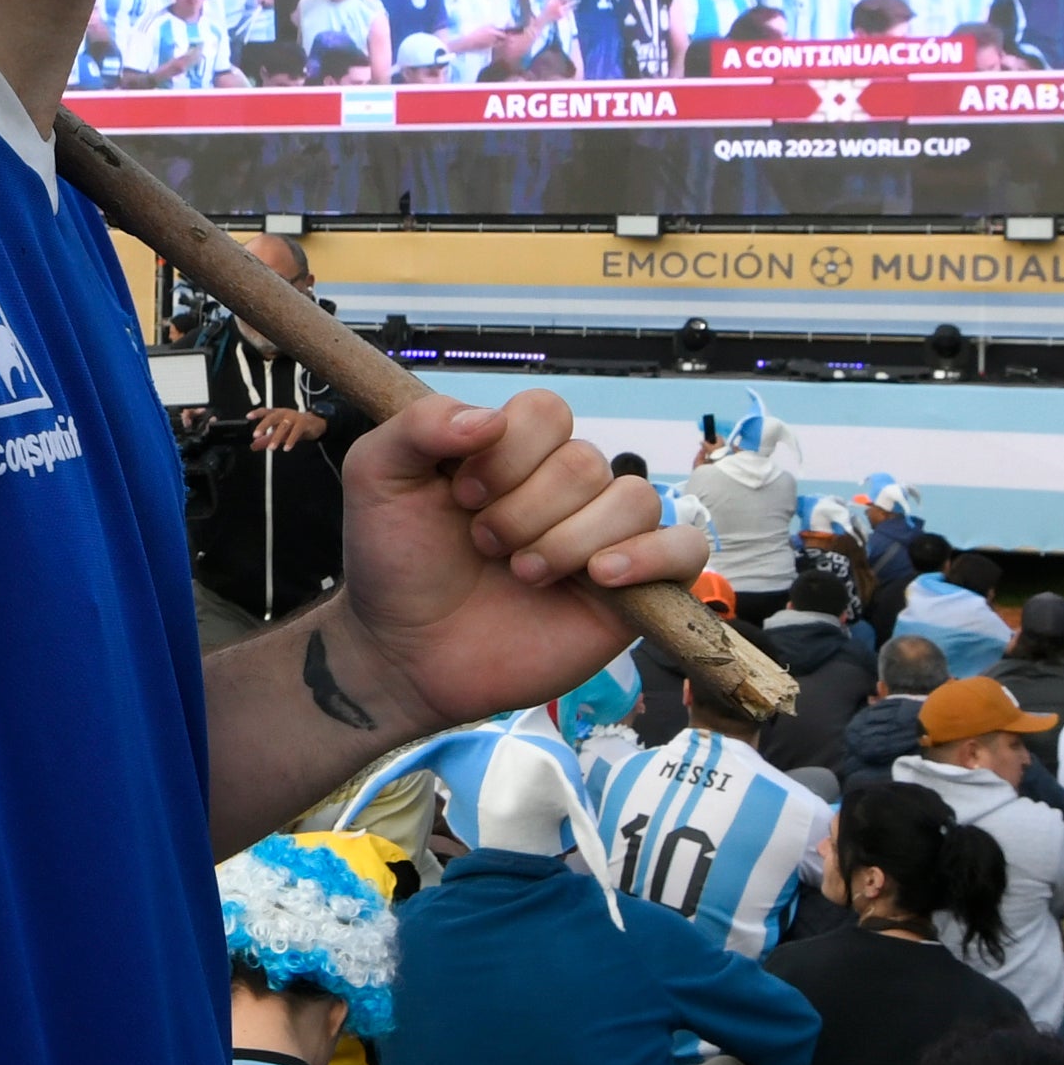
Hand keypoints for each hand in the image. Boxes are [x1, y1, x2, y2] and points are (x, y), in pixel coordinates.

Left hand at [250, 409, 327, 455]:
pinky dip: (291, 440)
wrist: (314, 424)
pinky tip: (286, 447)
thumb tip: (253, 445)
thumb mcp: (279, 432)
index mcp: (277, 413)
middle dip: (263, 425)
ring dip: (276, 437)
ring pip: (284, 426)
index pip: (265, 411)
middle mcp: (284, 414)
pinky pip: (296, 431)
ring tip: (271, 447)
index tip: (248, 416)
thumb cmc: (294, 426)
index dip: (257, 413)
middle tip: (256, 435)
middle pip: (272, 417)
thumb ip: (265, 439)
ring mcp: (294, 417)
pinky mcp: (303, 423)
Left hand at [327, 389, 701, 730]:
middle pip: (585, 462)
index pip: (547, 412)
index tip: (462, 496)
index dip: (509, 451)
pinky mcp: (634, 590)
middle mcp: (565, 488)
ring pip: (633, 501)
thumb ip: (417, 425)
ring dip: (568, 540)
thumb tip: (487, 417)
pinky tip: (601, 576)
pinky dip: (652, 556)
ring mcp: (603, 536)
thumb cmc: (395, 564)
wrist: (404, 652)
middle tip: (485, 546)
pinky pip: (686, 549)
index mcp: (515, 451)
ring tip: (523, 574)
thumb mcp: (377, 477)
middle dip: (524, 510)